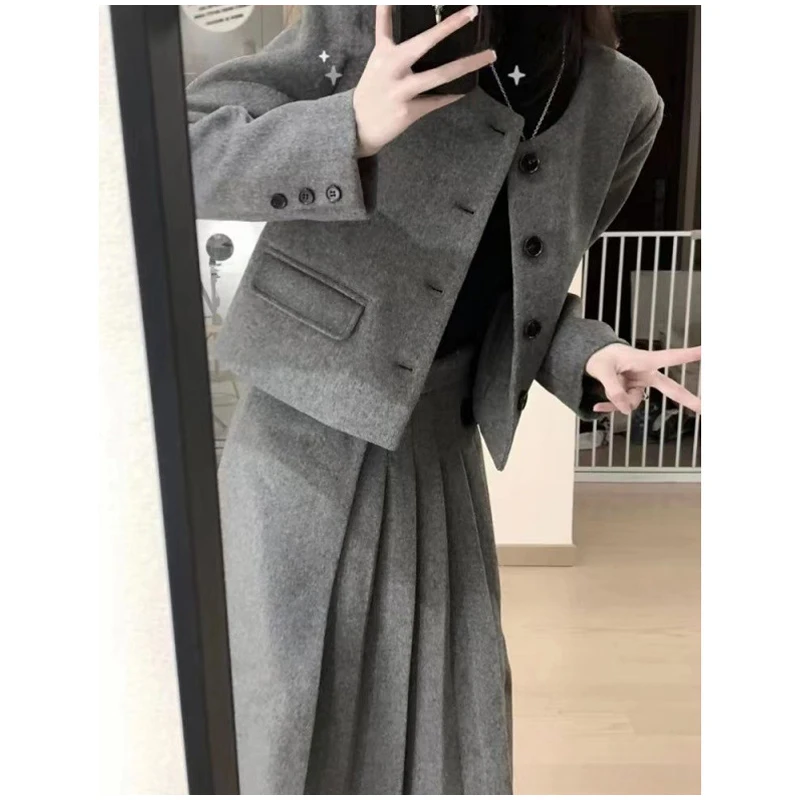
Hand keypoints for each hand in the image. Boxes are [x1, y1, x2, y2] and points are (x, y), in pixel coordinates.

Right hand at [353, 5, 495, 157]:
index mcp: (384, 53)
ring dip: (467, 65)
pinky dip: (451, 95)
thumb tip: (386, 1)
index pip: (390, 23)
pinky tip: (466, 89)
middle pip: (424, 43)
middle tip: (472, 12)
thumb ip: (384, 30)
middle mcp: (392, 68)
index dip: (395, 7)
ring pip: (439, 75)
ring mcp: (401, 91)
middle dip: (448, 26)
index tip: (436, 3)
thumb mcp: (375, 58)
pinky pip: (437, 100)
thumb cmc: (371, 89)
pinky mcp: (409, 111)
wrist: (358, 126)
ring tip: (489, 56)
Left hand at [586, 343, 701, 414]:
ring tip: (604, 385)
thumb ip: (614, 390)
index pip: (670, 357)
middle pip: (669, 388)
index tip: (706, 350)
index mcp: (644, 361)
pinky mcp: (630, 392)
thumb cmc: (600, 357)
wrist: (592, 357)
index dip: (688, 354)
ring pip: (634, 401)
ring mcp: (639, 384)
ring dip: (617, 400)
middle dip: (686, 398)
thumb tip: (627, 410)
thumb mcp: (602, 370)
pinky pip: (623, 405)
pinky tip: (596, 406)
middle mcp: (646, 374)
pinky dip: (610, 406)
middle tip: (703, 407)